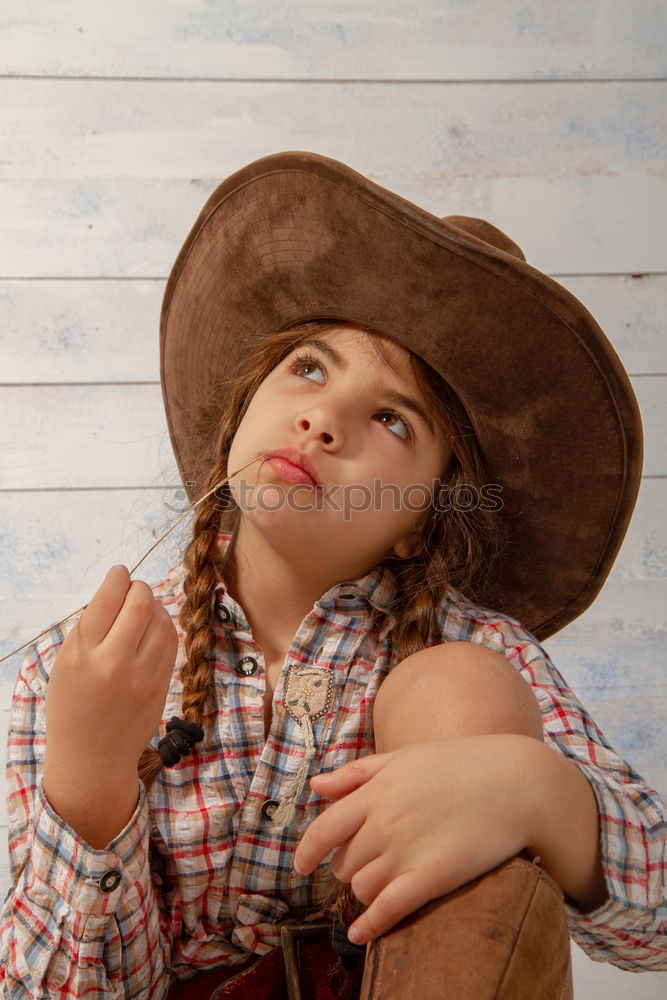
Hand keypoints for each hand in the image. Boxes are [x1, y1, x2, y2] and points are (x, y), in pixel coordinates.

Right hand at [44, 565, 177, 843]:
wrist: (92, 759)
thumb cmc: (74, 708)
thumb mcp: (66, 666)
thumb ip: (88, 630)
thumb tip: (116, 593)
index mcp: (82, 654)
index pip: (106, 600)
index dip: (116, 578)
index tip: (120, 572)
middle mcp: (114, 662)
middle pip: (139, 604)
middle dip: (139, 587)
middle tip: (134, 587)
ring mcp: (142, 674)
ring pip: (161, 620)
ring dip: (155, 605)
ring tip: (144, 608)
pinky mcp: (161, 684)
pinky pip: (171, 642)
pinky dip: (165, 626)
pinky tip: (155, 626)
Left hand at [294, 735, 540, 943]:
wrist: (516, 783)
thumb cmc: (460, 765)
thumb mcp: (404, 758)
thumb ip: (358, 773)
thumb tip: (318, 787)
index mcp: (375, 791)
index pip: (324, 829)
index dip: (307, 852)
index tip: (302, 866)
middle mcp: (383, 822)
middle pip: (344, 863)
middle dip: (349, 868)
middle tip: (369, 865)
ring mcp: (406, 851)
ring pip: (363, 888)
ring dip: (365, 892)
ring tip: (383, 886)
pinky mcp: (432, 877)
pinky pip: (388, 910)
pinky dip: (369, 926)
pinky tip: (360, 935)